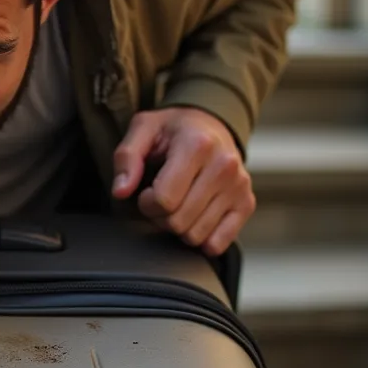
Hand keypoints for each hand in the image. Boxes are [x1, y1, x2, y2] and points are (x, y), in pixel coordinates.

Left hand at [111, 107, 254, 255]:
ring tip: (178, 205)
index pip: (165, 199)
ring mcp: (238, 186)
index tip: (147, 191)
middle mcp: (224, 165)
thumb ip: (126, 158)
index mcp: (197, 145)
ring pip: (196, 236)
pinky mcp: (246, 203)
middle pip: (179, 221)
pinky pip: (219, 243)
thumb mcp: (144, 130)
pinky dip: (202, 239)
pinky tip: (195, 219)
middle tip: (162, 199)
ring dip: (179, 228)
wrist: (210, 124)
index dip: (146, 202)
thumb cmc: (174, 130)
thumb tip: (121, 191)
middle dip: (160, 217)